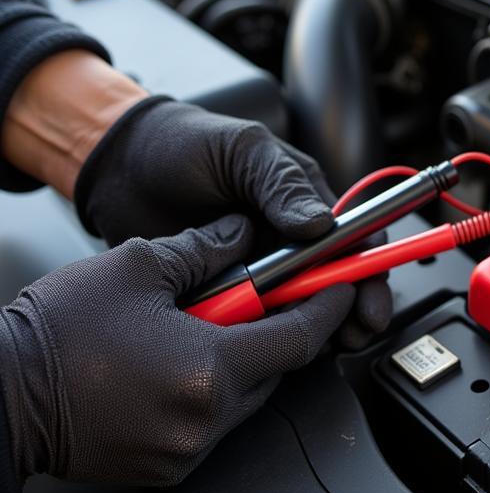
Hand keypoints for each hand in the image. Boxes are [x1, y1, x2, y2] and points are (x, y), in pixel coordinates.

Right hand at [0, 215, 353, 486]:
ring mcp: (187, 452)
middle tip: (269, 296)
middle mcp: (207, 420)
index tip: (340, 284)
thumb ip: (203, 249)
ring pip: (248, 398)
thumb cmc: (56, 335)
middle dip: (280, 330)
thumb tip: (240, 236)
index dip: (327, 306)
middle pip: (277, 369)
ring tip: (207, 326)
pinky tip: (183, 363)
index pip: (300, 337)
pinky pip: (215, 425)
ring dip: (245, 361)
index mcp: (209, 369)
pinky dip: (215, 392)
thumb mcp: (135, 267)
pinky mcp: (168, 469)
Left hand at [74, 97, 392, 347]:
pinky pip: (253, 321)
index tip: (368, 299)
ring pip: (300, 308)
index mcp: (304, 201)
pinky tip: (270, 349)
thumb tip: (320, 225)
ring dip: (315, 332)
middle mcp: (289, 238)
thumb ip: (281, 184)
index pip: (354, 239)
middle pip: (336, 282)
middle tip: (352, 336)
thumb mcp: (241, 150)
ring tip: (320, 348)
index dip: (369, 271)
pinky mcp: (226, 292)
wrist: (117, 166)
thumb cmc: (182, 142)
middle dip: (352, 313)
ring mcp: (258, 269)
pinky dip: (266, 338)